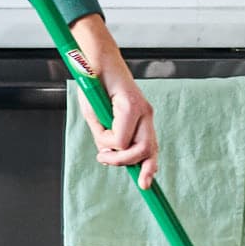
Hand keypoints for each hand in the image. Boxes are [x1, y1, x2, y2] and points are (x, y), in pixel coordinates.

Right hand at [68, 14, 157, 184]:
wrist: (94, 61)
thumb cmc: (95, 88)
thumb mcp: (99, 120)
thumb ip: (106, 139)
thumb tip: (109, 157)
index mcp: (141, 119)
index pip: (151, 148)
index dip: (149, 168)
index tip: (144, 185)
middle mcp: (146, 115)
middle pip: (147, 152)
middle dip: (128, 165)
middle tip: (103, 160)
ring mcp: (141, 110)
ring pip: (135, 149)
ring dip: (114, 155)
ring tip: (100, 148)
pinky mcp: (132, 106)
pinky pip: (121, 138)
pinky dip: (107, 139)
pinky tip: (100, 127)